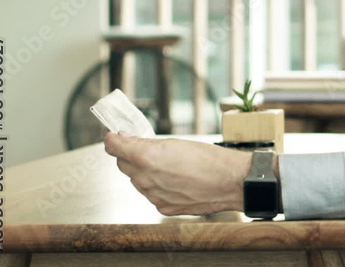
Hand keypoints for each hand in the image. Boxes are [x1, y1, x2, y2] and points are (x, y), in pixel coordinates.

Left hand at [103, 132, 250, 215]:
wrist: (231, 182)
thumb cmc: (210, 159)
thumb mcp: (176, 142)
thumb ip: (147, 144)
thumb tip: (127, 140)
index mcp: (146, 158)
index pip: (114, 147)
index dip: (113, 139)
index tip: (115, 136)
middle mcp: (145, 180)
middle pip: (124, 164)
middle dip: (130, 155)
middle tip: (144, 147)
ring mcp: (153, 196)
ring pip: (138, 180)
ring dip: (146, 172)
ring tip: (170, 166)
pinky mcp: (163, 208)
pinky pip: (152, 194)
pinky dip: (158, 186)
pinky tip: (176, 180)